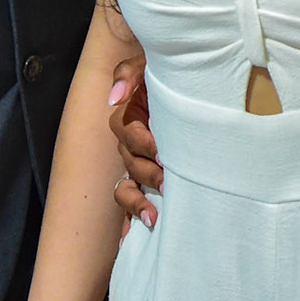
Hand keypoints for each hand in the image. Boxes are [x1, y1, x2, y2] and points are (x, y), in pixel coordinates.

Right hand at [107, 56, 159, 231]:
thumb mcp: (147, 63)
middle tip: (169, 181)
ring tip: (154, 216)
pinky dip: (133, 217)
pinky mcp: (147, 174)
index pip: (126, 132)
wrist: (184, 70)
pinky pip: (132, 199)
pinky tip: (136, 236)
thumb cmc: (164, 69)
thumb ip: (129, 74)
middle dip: (148, 174)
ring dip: (138, 202)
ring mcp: (137, 160)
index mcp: (129, 115)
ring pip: (127, 186)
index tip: (162, 150)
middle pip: (130, 163)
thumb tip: (115, 97)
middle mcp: (131, 141)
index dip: (142, 142)